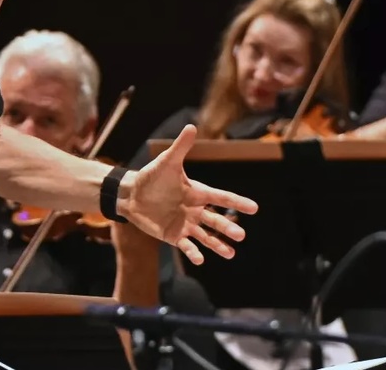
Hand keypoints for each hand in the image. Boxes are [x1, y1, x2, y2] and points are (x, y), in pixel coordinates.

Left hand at [121, 124, 258, 264]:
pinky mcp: (174, 236)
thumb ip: (180, 147)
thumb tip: (191, 126)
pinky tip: (201, 260)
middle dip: (228, 228)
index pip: (221, 198)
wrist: (131, 194)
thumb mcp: (166, 162)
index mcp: (197, 192)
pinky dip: (194, 253)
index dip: (237, 202)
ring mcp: (185, 224)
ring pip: (206, 236)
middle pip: (215, 220)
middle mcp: (194, 209)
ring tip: (230, 254)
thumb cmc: (151, 176)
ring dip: (218, 245)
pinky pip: (187, 246)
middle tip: (241, 235)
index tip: (253, 208)